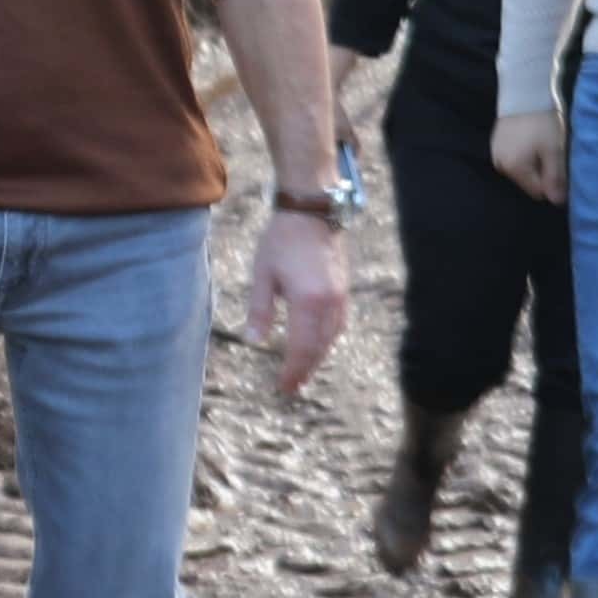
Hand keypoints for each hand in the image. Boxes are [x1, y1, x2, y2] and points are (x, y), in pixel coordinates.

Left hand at [247, 208, 347, 396]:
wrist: (312, 210)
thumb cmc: (282, 239)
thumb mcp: (263, 275)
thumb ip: (260, 310)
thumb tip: (253, 341)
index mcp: (309, 302)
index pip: (302, 348)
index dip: (293, 370)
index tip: (284, 387)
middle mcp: (330, 303)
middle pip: (319, 347)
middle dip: (306, 369)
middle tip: (292, 387)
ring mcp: (341, 295)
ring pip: (332, 337)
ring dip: (318, 356)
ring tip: (303, 370)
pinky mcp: (343, 288)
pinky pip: (339, 323)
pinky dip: (328, 338)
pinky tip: (318, 343)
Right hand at [488, 109, 568, 204]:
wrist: (524, 93)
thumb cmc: (542, 122)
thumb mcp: (554, 151)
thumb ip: (555, 178)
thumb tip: (556, 202)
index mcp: (515, 169)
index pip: (538, 192)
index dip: (553, 184)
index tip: (562, 167)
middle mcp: (501, 165)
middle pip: (529, 181)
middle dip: (542, 172)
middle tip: (553, 153)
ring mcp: (496, 153)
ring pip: (522, 169)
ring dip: (534, 162)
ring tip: (542, 143)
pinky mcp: (496, 143)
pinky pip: (514, 157)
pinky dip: (524, 153)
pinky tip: (531, 137)